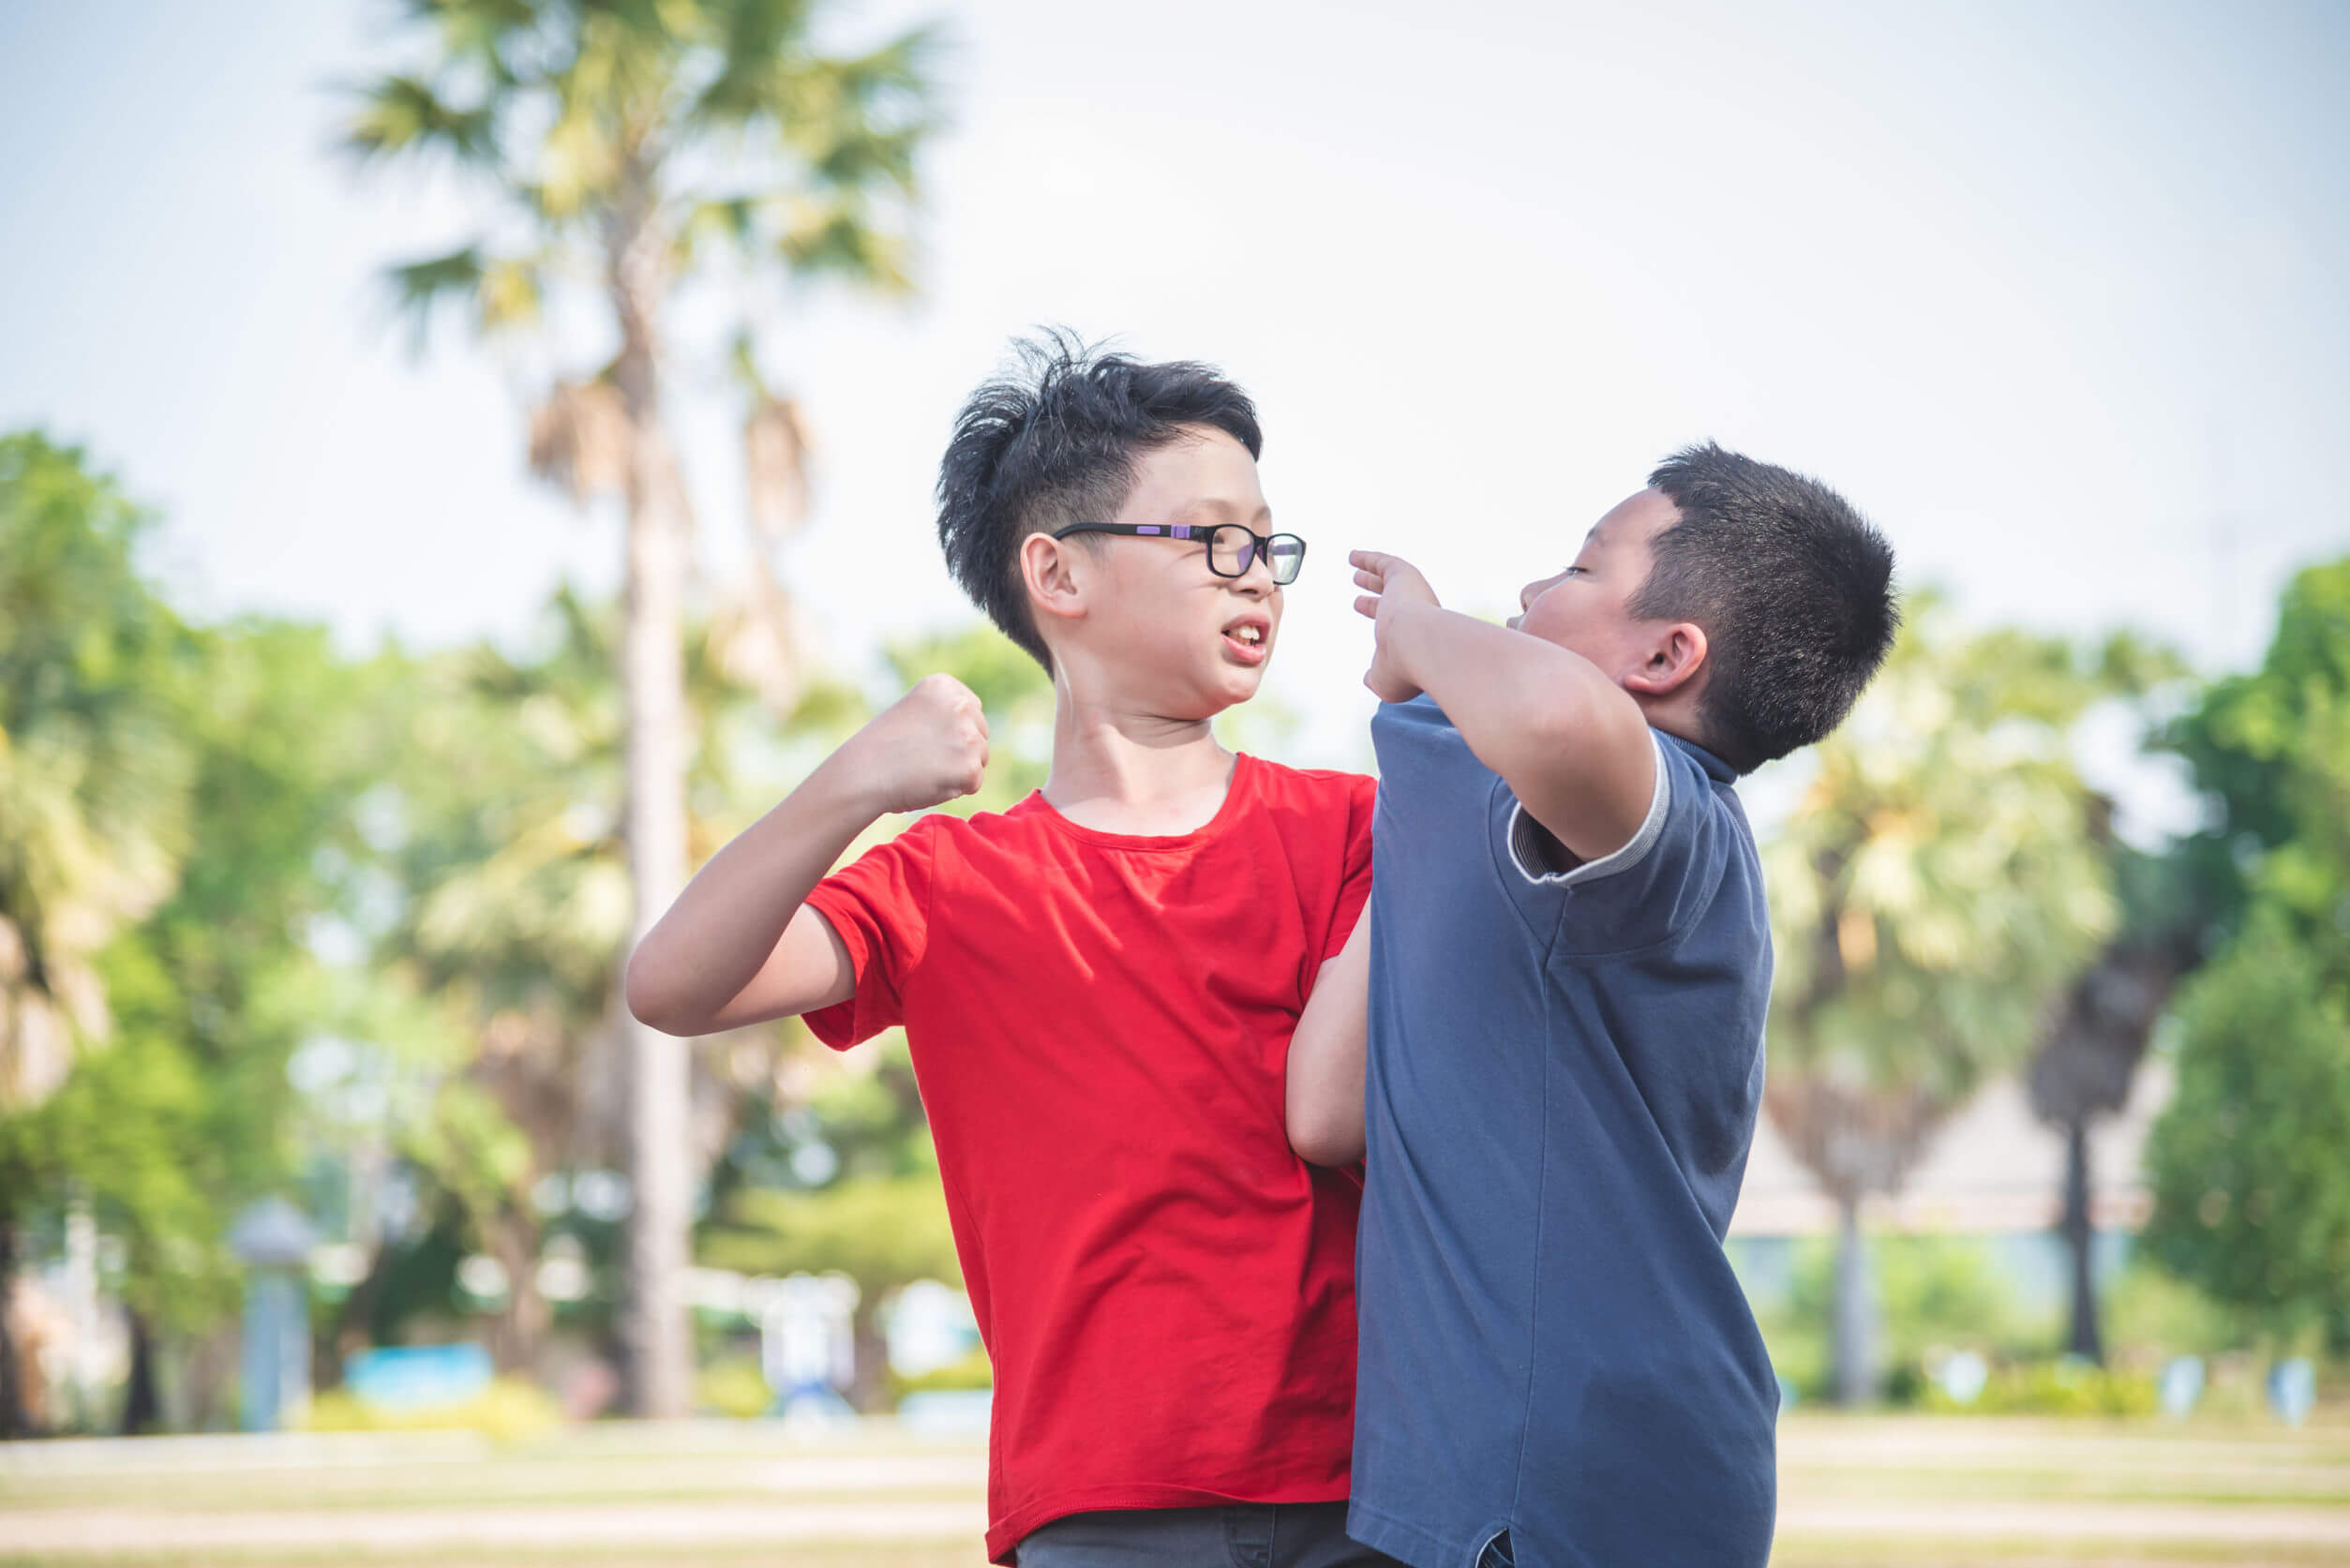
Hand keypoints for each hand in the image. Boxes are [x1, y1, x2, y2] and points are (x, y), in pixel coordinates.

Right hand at [842, 673, 989, 812]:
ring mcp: (967, 736)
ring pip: (980, 758)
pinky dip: (955, 789)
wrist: (861, 775)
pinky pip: (974, 782)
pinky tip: (929, 782)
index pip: (972, 710)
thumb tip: (977, 734)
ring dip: (958, 769)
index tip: (924, 739)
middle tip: (923, 758)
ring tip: (924, 769)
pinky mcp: (969, 767)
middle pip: (980, 733)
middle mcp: (960, 705)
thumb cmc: (881, 748)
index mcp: (943, 685)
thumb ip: (945, 713)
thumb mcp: (914, 712)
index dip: (950, 731)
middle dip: (959, 749)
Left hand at [1351, 550, 1439, 703]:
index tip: (1360, 607)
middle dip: (1374, 599)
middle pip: (1390, 602)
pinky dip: (1368, 559)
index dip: (1375, 613)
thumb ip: (1376, 678)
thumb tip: (1367, 679)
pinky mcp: (1403, 575)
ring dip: (1371, 575)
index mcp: (1413, 636)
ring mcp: (1410, 593)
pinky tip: (1353, 557)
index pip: (1391, 623)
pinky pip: (1384, 563)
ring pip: (1388, 580)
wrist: (1420, 645)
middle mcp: (1415, 612)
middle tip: (1358, 599)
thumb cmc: (1405, 667)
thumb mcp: (1386, 680)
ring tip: (1355, 571)